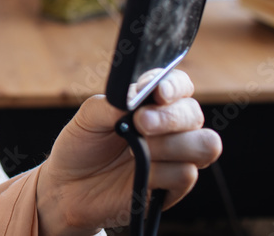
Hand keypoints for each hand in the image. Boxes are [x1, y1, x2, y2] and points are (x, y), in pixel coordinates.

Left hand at [35, 70, 221, 235]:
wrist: (67, 186)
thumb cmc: (82, 146)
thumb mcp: (89, 116)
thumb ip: (113, 102)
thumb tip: (136, 96)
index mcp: (152, 104)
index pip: (180, 85)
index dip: (174, 86)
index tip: (157, 91)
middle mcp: (170, 128)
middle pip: (194, 114)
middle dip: (170, 116)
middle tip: (140, 122)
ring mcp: (174, 158)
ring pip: (205, 144)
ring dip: (171, 143)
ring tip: (137, 149)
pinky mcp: (172, 188)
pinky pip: (185, 174)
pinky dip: (161, 171)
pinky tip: (139, 172)